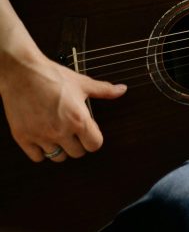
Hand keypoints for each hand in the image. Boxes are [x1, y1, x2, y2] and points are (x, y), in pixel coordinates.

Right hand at [0, 52, 125, 162]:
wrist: (23, 73)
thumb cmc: (52, 77)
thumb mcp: (82, 83)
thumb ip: (104, 90)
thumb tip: (122, 90)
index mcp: (78, 120)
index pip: (94, 145)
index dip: (94, 139)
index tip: (90, 134)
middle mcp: (60, 131)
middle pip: (77, 153)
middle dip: (78, 144)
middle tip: (74, 134)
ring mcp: (41, 136)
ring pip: (57, 157)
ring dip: (60, 149)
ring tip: (59, 137)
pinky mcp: (23, 137)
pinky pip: (37, 157)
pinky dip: (41, 152)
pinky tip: (43, 140)